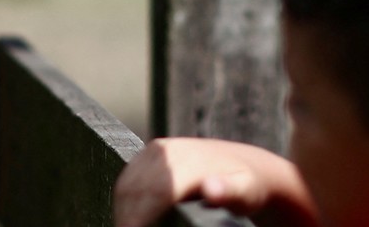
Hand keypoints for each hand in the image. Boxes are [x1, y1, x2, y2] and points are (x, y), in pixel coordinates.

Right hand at [112, 137, 317, 226]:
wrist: (246, 164)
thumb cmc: (246, 186)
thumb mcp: (246, 192)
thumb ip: (228, 191)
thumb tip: (211, 189)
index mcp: (188, 160)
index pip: (155, 191)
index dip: (140, 216)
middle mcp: (167, 151)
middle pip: (135, 188)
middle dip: (127, 215)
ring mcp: (157, 149)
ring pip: (127, 183)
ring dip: (122, 209)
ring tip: (127, 226)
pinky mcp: (150, 152)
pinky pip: (128, 177)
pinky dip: (124, 199)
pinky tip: (129, 215)